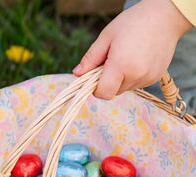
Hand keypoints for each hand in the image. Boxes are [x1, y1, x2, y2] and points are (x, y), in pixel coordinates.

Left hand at [73, 0, 192, 99]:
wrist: (166, 17)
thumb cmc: (133, 23)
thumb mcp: (106, 37)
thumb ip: (91, 58)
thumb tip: (77, 74)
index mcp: (121, 65)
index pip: (103, 93)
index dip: (95, 88)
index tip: (95, 75)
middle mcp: (136, 75)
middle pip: (113, 91)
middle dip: (107, 81)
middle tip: (111, 60)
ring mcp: (148, 78)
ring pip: (124, 88)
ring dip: (120, 79)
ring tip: (125, 57)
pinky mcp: (156, 77)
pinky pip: (136, 84)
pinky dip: (132, 76)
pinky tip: (136, 59)